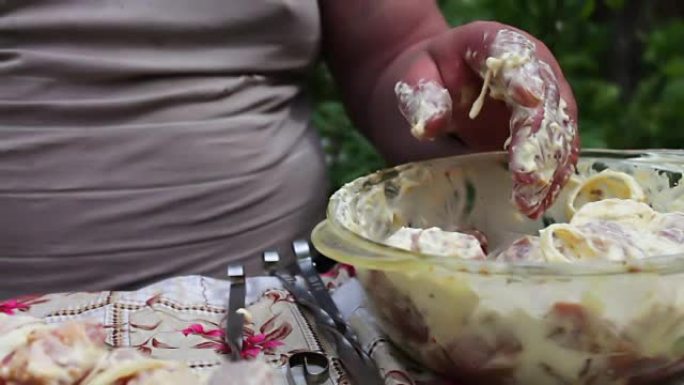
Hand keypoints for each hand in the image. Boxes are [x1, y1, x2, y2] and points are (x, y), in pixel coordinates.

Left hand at [384, 21, 578, 217]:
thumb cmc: (421, 81)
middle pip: (547, 99)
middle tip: (524, 180)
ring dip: (548, 168)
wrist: (429, 90)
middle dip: (538, 140)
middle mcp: (529, 67)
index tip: (529, 101)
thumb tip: (430, 124)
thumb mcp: (411, 82)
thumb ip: (421, 97)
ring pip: (560, 130)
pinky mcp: (543, 130)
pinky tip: (537, 203)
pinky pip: (557, 152)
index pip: (516, 56)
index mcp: (493, 43)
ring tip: (530, 203)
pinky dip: (549, 178)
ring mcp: (542, 98)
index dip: (524, 78)